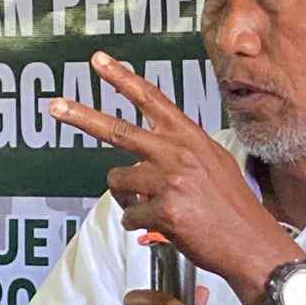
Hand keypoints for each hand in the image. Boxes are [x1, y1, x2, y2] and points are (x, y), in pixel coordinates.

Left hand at [48, 53, 296, 289]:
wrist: (251, 243)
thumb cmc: (233, 207)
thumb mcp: (214, 162)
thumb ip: (182, 151)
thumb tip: (145, 157)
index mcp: (189, 137)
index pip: (150, 98)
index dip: (122, 77)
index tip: (98, 61)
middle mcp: (177, 152)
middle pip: (117, 129)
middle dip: (80, 116)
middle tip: (54, 106)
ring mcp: (169, 180)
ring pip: (118, 181)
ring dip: (128, 198)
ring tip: (156, 208)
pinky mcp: (164, 209)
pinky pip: (129, 215)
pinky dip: (139, 225)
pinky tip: (163, 228)